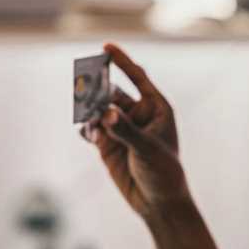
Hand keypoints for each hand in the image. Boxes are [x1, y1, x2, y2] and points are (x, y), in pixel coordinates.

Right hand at [80, 42, 188, 220]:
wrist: (158, 202)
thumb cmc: (164, 172)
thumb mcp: (147, 149)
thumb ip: (126, 130)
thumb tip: (106, 113)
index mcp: (156, 108)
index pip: (137, 77)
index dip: (122, 61)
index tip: (105, 46)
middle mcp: (137, 114)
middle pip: (112, 92)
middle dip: (98, 87)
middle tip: (84, 83)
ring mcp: (121, 129)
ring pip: (98, 109)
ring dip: (89, 108)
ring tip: (85, 113)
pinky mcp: (107, 145)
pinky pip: (91, 129)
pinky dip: (87, 128)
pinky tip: (88, 132)